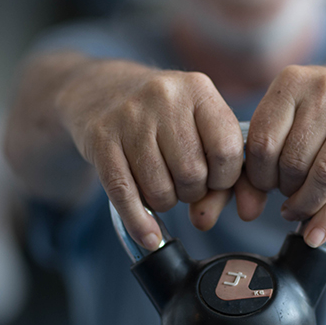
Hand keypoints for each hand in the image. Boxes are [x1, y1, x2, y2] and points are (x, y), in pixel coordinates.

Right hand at [55, 60, 243, 248]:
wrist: (98, 88)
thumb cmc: (161, 115)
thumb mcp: (195, 120)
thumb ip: (218, 165)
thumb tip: (208, 217)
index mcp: (198, 89)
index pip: (227, 150)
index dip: (225, 177)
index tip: (215, 179)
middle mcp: (164, 96)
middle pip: (192, 174)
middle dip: (192, 192)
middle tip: (182, 182)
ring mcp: (129, 116)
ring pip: (159, 189)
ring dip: (165, 201)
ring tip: (160, 184)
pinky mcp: (100, 138)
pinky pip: (124, 194)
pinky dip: (139, 223)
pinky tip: (149, 236)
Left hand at [243, 64, 325, 247]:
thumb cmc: (321, 111)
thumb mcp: (289, 115)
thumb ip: (263, 154)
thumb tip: (248, 209)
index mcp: (291, 82)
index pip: (262, 141)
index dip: (258, 175)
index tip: (263, 185)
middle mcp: (324, 91)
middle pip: (293, 161)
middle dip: (284, 189)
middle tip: (285, 195)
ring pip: (323, 177)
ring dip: (306, 205)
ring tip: (299, 209)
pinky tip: (316, 232)